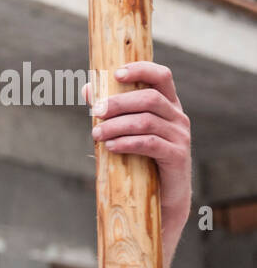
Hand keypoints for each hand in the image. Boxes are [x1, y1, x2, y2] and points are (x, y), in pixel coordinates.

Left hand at [84, 61, 191, 230]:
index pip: (161, 76)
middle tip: (94, 111)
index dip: (141, 70)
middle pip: (149, 98)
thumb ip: (110, 110)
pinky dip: (127, 143)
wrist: (161, 198)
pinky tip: (110, 147)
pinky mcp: (177, 156)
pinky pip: (150, 143)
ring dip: (117, 125)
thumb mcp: (125, 131)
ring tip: (96, 134)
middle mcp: (177, 116)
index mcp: (167, 104)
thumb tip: (87, 88)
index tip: (116, 74)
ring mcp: (180, 136)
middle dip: (118, 102)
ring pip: (146, 121)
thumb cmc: (140, 158)